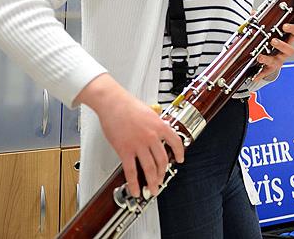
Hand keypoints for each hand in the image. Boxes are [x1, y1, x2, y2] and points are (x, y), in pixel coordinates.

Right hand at [75, 74, 184, 197]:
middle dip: (163, 173)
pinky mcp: (125, 150)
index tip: (180, 159)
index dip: (180, 153)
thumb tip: (161, 130)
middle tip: (161, 180)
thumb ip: (156, 123)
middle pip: (162, 160)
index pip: (175, 142)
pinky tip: (136, 190)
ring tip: (153, 189)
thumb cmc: (128, 105)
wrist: (113, 103)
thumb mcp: (150, 112)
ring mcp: (138, 145)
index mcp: (160, 126)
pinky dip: (134, 183)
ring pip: (149, 168)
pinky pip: (131, 171)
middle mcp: (152, 137)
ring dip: (152, 181)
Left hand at [254, 23, 293, 78]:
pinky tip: (254, 75)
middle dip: (282, 45)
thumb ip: (260, 21)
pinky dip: (259, 74)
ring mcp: (278, 60)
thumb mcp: (267, 31)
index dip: (293, 29)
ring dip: (268, 59)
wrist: (267, 59)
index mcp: (286, 39)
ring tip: (260, 57)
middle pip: (290, 50)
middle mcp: (284, 51)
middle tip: (273, 41)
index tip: (285, 25)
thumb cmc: (269, 43)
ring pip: (277, 61)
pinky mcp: (270, 69)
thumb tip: (253, 13)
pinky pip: (266, 72)